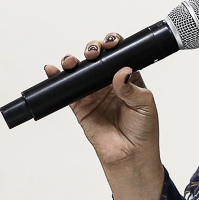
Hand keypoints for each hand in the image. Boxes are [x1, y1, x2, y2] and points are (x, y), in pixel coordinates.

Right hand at [47, 31, 164, 199]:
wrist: (130, 156)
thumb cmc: (143, 131)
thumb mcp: (145, 105)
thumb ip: (131, 88)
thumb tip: (120, 72)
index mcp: (128, 77)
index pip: (119, 54)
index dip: (114, 45)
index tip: (111, 43)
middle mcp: (109, 82)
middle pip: (97, 58)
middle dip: (92, 49)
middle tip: (93, 53)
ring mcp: (93, 93)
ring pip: (80, 70)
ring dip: (74, 61)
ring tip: (71, 61)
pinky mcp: (79, 106)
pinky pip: (67, 89)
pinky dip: (58, 78)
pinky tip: (53, 70)